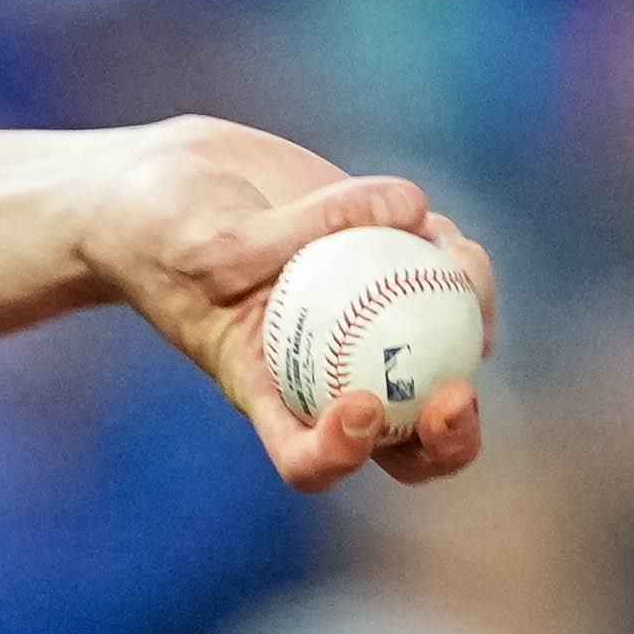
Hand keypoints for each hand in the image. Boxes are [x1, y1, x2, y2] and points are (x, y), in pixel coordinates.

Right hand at [71, 117, 494, 492]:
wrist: (174, 178)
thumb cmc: (164, 226)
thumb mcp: (211, 238)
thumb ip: (297, 233)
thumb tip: (412, 211)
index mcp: (266, 391)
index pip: (305, 455)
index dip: (342, 453)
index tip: (361, 407)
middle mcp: (323, 373)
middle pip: (400, 439)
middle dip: (445, 437)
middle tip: (458, 397)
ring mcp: (362, 324)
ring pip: (440, 360)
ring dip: (470, 323)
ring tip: (459, 260)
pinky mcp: (386, 267)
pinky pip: (442, 283)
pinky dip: (455, 261)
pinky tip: (437, 229)